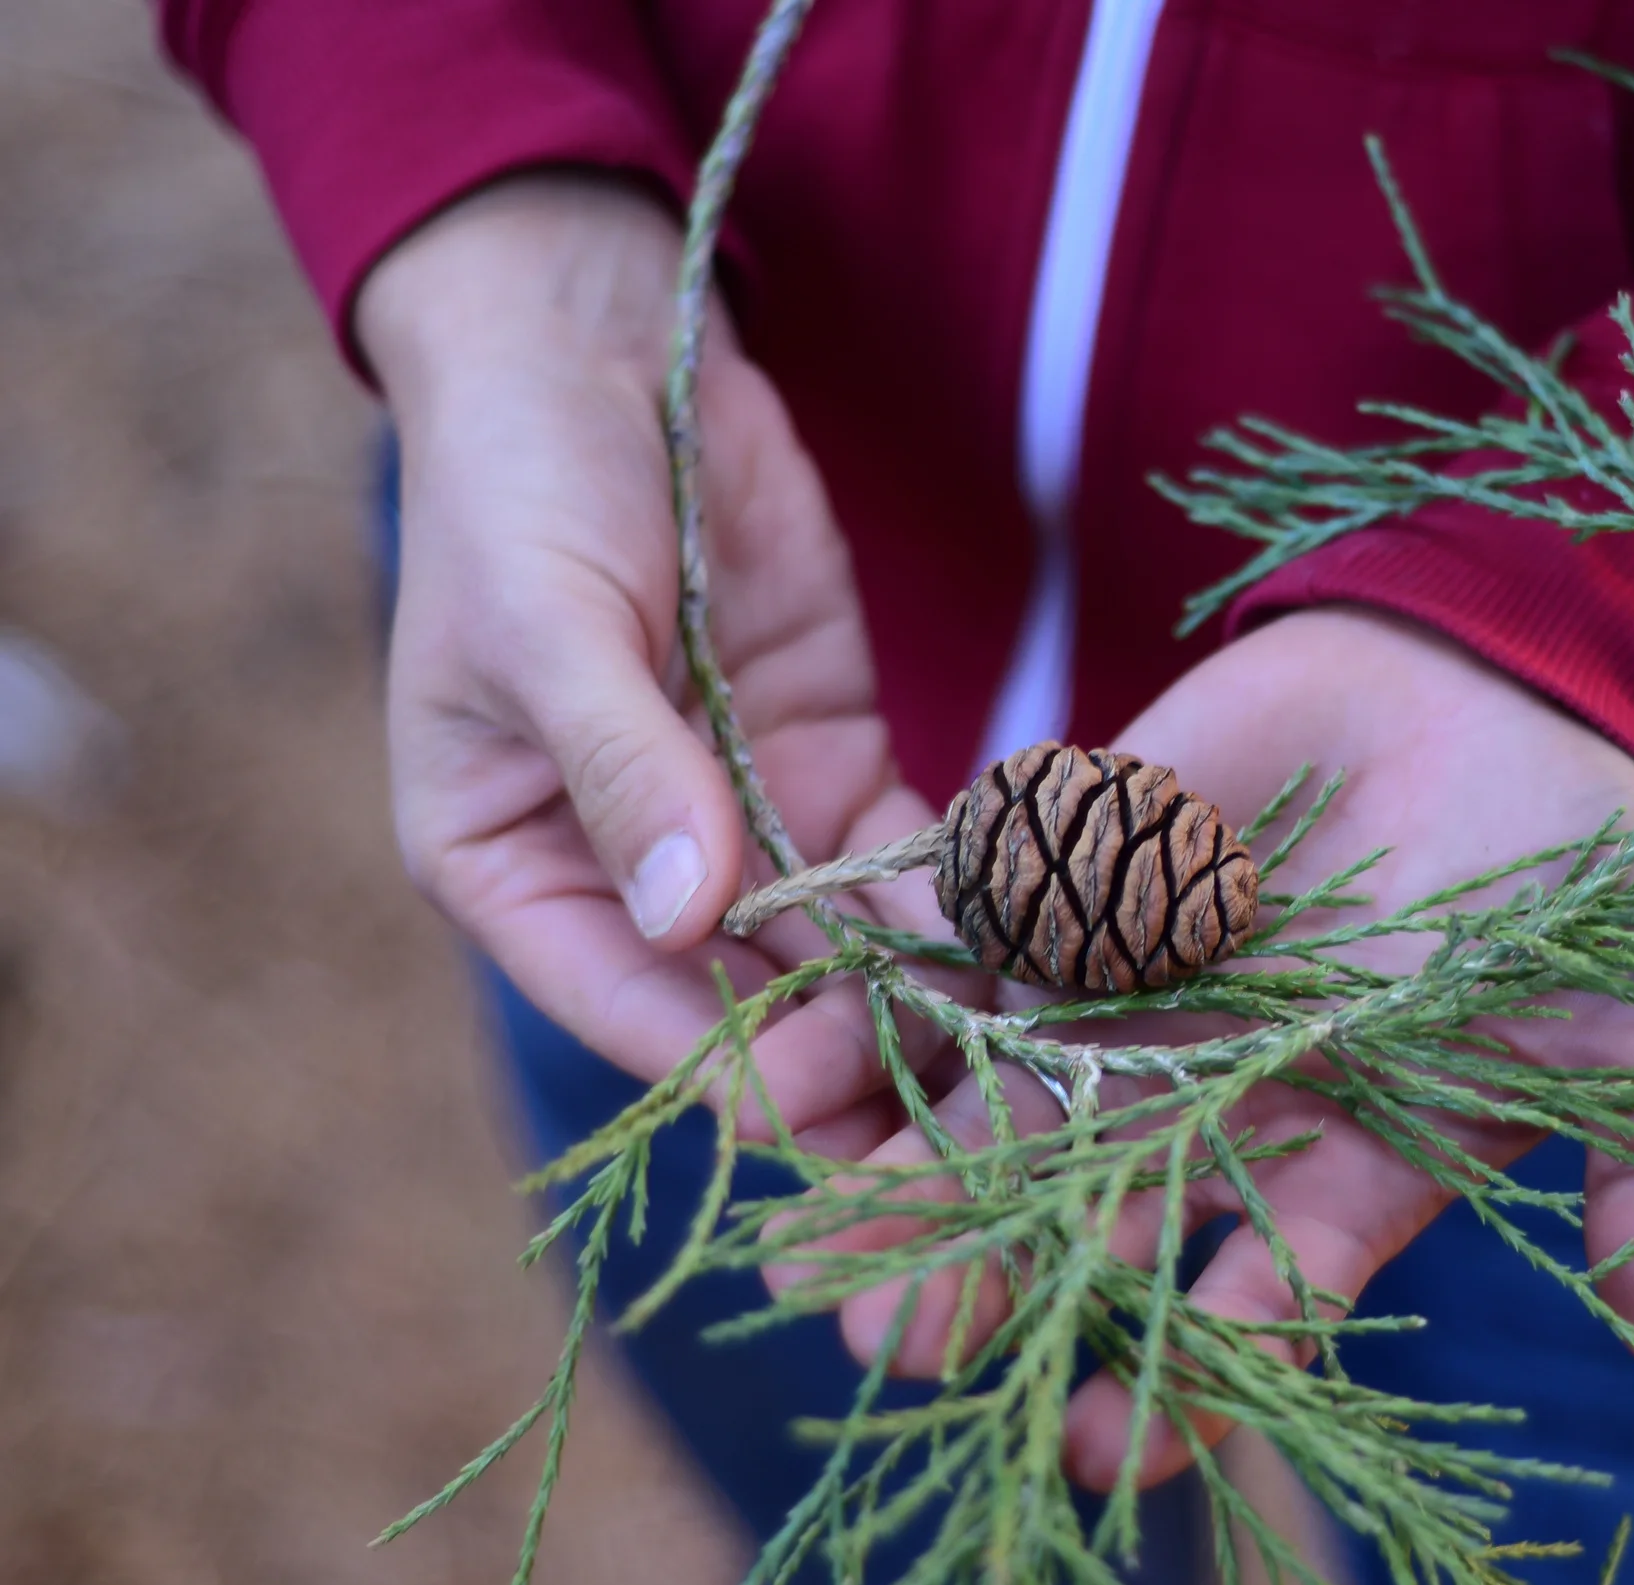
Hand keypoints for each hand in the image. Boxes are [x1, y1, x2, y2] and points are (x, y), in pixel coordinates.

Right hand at [360, 175, 939, 1135]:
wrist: (594, 345)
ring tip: (1026, 1041)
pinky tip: (1030, 927)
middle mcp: (626, 872)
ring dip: (923, 995)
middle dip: (853, 1052)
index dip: (736, 1068)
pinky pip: (897, 861)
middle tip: (967, 1091)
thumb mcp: (549, 622)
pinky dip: (956, 898)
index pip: (630, 1012)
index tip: (841, 1098)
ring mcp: (737, 821)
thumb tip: (691, 917)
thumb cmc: (520, 483)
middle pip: (748, 1006)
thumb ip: (624, 767)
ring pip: (838, 951)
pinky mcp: (826, 759)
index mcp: (511, 868)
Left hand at [788, 608, 1633, 1492]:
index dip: (1180, 1384)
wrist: (1493, 678)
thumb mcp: (1630, 1035)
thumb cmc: (1571, 874)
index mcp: (1326, 1168)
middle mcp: (1204, 1105)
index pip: (1240, 1306)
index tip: (1100, 1451)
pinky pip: (970, 924)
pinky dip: (896, 955)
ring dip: (903, 1148)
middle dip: (989, 1275)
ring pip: (995, 1088)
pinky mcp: (1065, 878)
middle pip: (1081, 1211)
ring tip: (808, 1211)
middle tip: (897, 1342)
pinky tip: (812, 999)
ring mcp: (1122, 993)